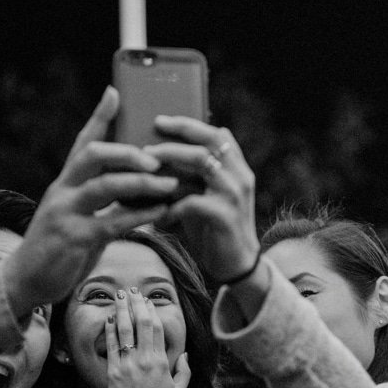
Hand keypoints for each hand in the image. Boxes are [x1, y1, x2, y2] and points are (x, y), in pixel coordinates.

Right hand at [3, 89, 177, 314]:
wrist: (27, 281)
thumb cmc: (58, 246)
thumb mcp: (76, 214)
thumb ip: (99, 198)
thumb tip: (135, 184)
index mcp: (65, 182)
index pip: (82, 142)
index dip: (99, 116)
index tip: (115, 92)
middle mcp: (62, 191)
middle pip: (92, 156)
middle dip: (127, 151)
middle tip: (156, 156)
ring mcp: (66, 213)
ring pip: (104, 186)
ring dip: (140, 182)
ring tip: (169, 183)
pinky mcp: (74, 238)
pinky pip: (112, 222)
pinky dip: (139, 215)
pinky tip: (160, 212)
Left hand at [105, 289, 191, 387]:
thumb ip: (184, 370)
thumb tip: (186, 354)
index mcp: (161, 361)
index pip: (156, 328)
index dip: (151, 311)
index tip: (146, 300)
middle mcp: (145, 359)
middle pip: (141, 323)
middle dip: (136, 303)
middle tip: (131, 290)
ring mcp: (129, 364)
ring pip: (125, 330)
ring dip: (122, 310)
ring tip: (119, 296)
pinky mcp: (114, 371)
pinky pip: (112, 346)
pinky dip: (110, 330)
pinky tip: (109, 318)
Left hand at [151, 121, 260, 286]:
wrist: (237, 265)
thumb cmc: (214, 228)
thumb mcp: (208, 196)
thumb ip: (196, 175)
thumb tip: (160, 154)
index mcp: (237, 168)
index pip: (216, 134)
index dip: (189, 124)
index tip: (161, 121)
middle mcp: (240, 176)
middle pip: (209, 141)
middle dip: (176, 135)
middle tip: (148, 139)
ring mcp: (234, 195)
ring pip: (202, 162)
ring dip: (171, 159)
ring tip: (146, 165)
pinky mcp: (225, 216)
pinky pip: (192, 201)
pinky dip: (171, 205)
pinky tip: (157, 215)